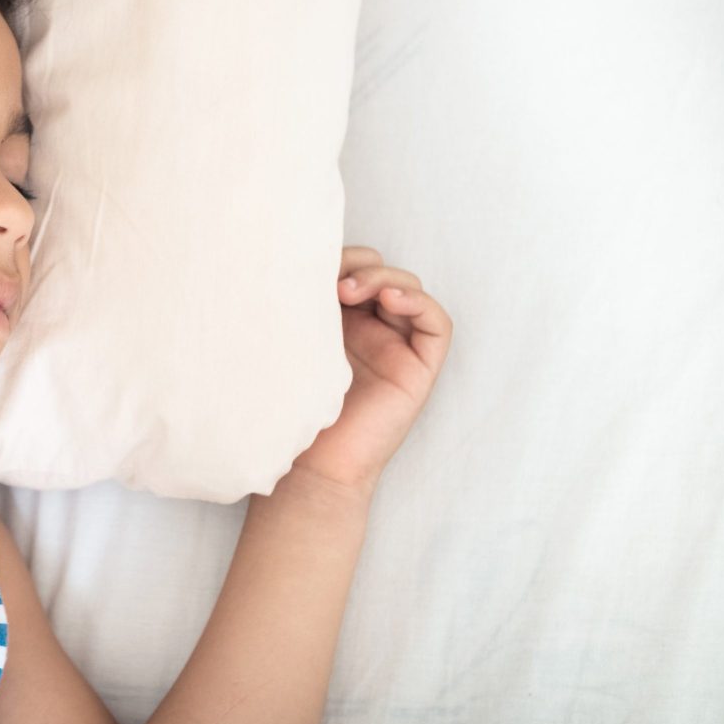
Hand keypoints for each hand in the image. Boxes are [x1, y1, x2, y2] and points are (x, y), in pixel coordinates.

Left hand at [288, 246, 453, 499]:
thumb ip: (297, 307)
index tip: (305, 265)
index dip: (336, 257)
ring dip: (383, 278)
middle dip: (358, 263)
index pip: (348, 269)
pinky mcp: (419, 368)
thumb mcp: (290, 345)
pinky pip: (436, 324)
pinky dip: (419, 303)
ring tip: (350, 291)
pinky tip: (390, 301)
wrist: (313, 466)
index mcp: (334, 321)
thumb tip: (286, 260)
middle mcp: (367, 329)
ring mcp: (395, 346)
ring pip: (407, 289)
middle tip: (329, 280)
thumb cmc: (292, 409)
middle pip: (379, 272)